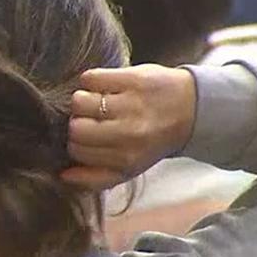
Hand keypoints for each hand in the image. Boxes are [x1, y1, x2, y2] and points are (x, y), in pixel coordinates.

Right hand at [63, 65, 197, 189]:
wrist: (192, 109)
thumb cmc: (153, 141)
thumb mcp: (130, 169)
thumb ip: (97, 178)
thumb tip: (64, 175)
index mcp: (126, 158)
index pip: (77, 150)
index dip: (76, 142)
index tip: (86, 137)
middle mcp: (129, 133)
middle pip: (76, 127)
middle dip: (77, 122)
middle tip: (90, 119)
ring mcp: (131, 104)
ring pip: (79, 101)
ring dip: (82, 100)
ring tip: (95, 102)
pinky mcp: (133, 78)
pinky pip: (91, 78)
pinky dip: (91, 80)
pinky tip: (102, 86)